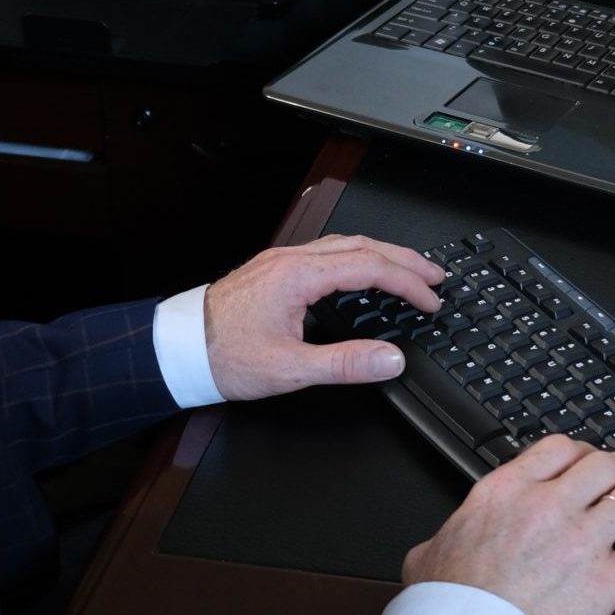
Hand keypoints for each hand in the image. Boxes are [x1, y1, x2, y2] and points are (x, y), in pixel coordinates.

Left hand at [202, 234, 444, 401]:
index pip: (369, 267)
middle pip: (362, 245)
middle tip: (436, 276)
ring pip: (344, 245)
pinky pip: (327, 253)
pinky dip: (357, 259)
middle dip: (404, 259)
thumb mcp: (290, 369)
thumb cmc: (225, 357)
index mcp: (298, 276)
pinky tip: (363, 274)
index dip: (407, 282)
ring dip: (382, 255)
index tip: (431, 300)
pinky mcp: (274, 271)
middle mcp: (291, 260)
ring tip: (408, 271)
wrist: (178, 349)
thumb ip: (345, 363)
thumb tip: (391, 359)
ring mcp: (281, 262)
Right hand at [403, 437, 614, 614]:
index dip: (585, 451)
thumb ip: (447, 537)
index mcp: (506, 492)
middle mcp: (549, 506)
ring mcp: (581, 540)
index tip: (593, 461)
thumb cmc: (448, 605)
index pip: (560, 449)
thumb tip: (437, 547)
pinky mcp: (606, 580)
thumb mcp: (430, 553)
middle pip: (607, 465)